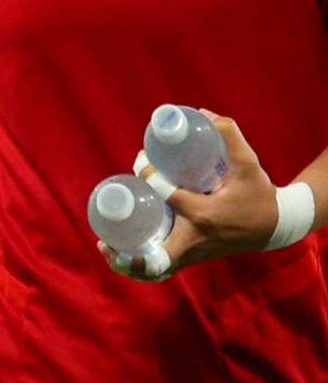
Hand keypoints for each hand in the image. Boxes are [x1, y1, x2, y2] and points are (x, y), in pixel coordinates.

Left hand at [104, 110, 279, 279]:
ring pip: (156, 269)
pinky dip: (142, 266)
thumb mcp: (248, 163)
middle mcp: (194, 238)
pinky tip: (122, 252)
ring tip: (107, 246)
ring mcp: (193, 253)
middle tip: (105, 239)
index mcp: (204, 214)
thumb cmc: (259, 194)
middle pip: (155, 258)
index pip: (165, 193)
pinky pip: (163, 268)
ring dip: (129, 264)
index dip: (147, 174)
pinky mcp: (193, 257)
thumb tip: (203, 113)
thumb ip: (230, 134)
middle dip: (126, 256)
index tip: (142, 160)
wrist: (277, 225)